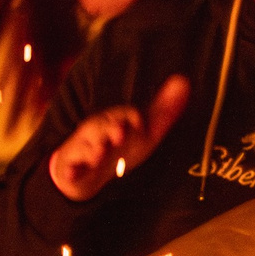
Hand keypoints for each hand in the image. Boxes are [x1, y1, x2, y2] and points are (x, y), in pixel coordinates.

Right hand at [47, 76, 190, 201]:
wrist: (87, 172)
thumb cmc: (119, 147)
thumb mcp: (145, 133)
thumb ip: (163, 112)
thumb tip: (184, 81)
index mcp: (114, 121)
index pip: (123, 115)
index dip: (131, 118)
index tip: (140, 124)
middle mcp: (97, 132)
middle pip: (101, 127)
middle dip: (109, 130)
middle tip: (120, 135)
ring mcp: (83, 149)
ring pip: (86, 147)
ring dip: (92, 150)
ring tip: (99, 154)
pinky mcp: (72, 168)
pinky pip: (70, 169)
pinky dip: (71, 171)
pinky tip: (72, 174)